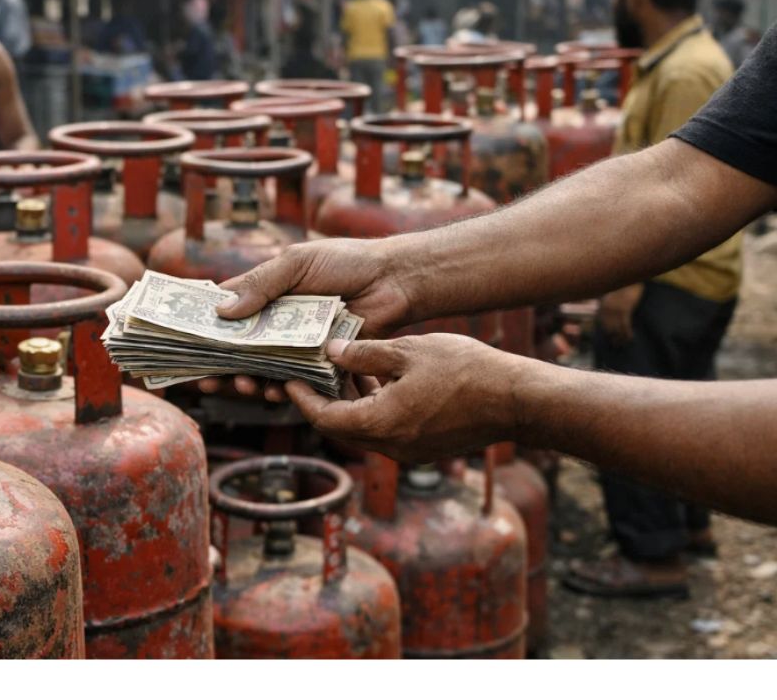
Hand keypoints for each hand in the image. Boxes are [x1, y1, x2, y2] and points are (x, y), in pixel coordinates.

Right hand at [195, 238, 412, 397]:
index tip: (181, 342)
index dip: (202, 326)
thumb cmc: (346, 263)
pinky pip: (294, 379)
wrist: (394, 281)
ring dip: (247, 380)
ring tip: (241, 386)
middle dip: (220, 365)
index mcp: (266, 293)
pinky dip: (280, 388)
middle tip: (206, 380)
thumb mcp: (297, 263)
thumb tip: (222, 311)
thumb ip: (261, 285)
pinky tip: (273, 391)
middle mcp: (276, 320)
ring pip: (262, 368)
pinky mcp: (318, 361)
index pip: (225, 311)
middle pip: (238, 348)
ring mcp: (296, 343)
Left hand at [284, 334, 526, 464]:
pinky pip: (386, 433)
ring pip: (363, 431)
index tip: (287, 380)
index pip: (323, 417)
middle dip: (321, 403)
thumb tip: (331, 351)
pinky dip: (372, 412)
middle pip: (339, 428)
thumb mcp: (408, 351)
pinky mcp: (424, 449)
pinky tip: (376, 385)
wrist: (516, 401)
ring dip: (348, 407)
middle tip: (308, 376)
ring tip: (340, 375)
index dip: (302, 398)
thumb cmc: (466, 371)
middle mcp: (389, 446)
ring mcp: (408, 451)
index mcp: (379, 423)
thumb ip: (364, 354)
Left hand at [598, 284, 642, 345]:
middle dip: (612, 337)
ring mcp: (615, 310)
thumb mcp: (612, 294)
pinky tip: (630, 338)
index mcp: (603, 306)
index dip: (607, 332)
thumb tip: (610, 311)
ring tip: (624, 344)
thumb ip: (609, 303)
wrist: (629, 278)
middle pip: (608, 328)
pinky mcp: (624, 310)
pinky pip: (625, 325)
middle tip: (617, 345)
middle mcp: (606, 310)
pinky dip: (627, 333)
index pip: (603, 323)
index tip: (610, 338)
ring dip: (620, 338)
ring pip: (616, 329)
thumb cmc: (622, 286)